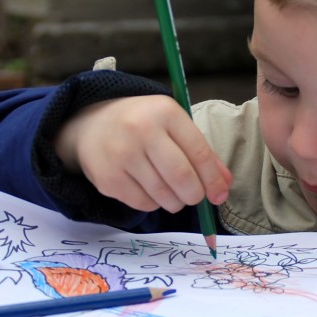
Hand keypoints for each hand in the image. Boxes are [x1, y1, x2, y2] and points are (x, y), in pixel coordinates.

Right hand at [54, 95, 231, 213]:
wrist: (91, 125)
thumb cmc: (142, 125)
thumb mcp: (173, 125)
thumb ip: (201, 152)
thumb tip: (225, 185)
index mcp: (165, 112)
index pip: (199, 153)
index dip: (213, 180)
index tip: (219, 195)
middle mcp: (141, 130)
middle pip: (181, 177)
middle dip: (195, 195)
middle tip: (194, 197)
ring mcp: (121, 154)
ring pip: (163, 195)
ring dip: (175, 202)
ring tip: (173, 194)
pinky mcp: (108, 178)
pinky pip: (143, 204)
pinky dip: (154, 204)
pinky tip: (150, 189)